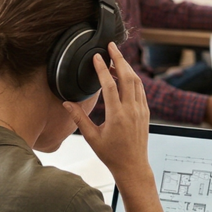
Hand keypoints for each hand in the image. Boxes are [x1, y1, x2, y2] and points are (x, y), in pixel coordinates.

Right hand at [63, 42, 149, 176]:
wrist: (133, 166)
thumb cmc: (111, 154)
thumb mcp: (91, 137)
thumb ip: (79, 118)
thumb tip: (65, 103)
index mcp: (117, 115)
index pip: (109, 85)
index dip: (102, 68)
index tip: (96, 56)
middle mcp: (131, 110)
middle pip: (127, 77)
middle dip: (119, 58)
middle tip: (111, 45)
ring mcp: (141, 110)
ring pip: (136, 81)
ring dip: (126, 67)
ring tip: (115, 58)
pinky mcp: (146, 112)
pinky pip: (141, 90)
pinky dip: (133, 79)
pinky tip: (124, 75)